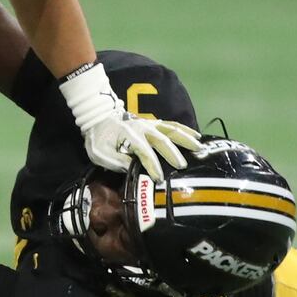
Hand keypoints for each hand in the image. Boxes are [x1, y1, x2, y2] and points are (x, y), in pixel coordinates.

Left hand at [59, 63, 201, 179]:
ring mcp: (149, 124)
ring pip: (171, 129)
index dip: (152, 165)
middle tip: (182, 166)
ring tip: (199, 148)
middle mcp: (142, 128)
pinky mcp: (153, 123)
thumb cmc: (98, 139)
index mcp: (128, 136)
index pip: (143, 152)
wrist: (98, 118)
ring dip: (185, 138)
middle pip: (161, 140)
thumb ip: (116, 161)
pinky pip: (171, 125)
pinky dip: (185, 130)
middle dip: (172, 154)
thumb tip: (132, 169)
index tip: (159, 179)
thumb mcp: (100, 153)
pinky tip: (196, 136)